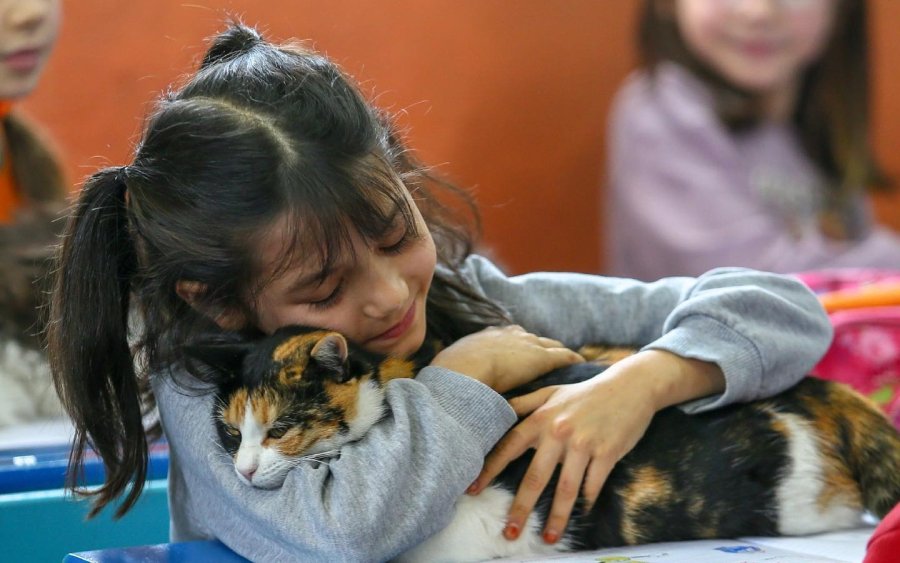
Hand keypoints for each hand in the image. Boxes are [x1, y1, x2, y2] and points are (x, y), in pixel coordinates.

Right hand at [430, 325, 583, 392]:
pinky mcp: (540, 358)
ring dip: (558, 352)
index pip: (507, 338)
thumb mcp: (450, 370)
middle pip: (531, 338)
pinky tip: (581, 364)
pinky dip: (572, 359)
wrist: (461, 372)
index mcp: (486, 337)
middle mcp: (508, 334)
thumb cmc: (450, 376)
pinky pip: (563, 356)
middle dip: (539, 345)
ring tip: (568, 360)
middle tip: (548, 355)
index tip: (520, 353)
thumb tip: (449, 390)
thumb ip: (458, 375)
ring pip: (549, 345)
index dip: (516, 346)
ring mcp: (525, 344)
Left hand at [468, 350, 724, 544]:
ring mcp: (583, 443)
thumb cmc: (587, 392)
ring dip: (557, 516)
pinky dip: (586, 503)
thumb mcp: (552, 392)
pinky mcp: (607, 453)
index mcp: (541, 418)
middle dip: (521, 508)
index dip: (489, 469)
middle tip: (510, 532)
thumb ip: (524, 403)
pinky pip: (593, 486)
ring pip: (566, 488)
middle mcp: (558, 431)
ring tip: (548, 537)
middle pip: (535, 477)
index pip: (508, 446)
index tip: (472, 489)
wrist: (631, 386)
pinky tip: (581, 516)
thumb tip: (498, 410)